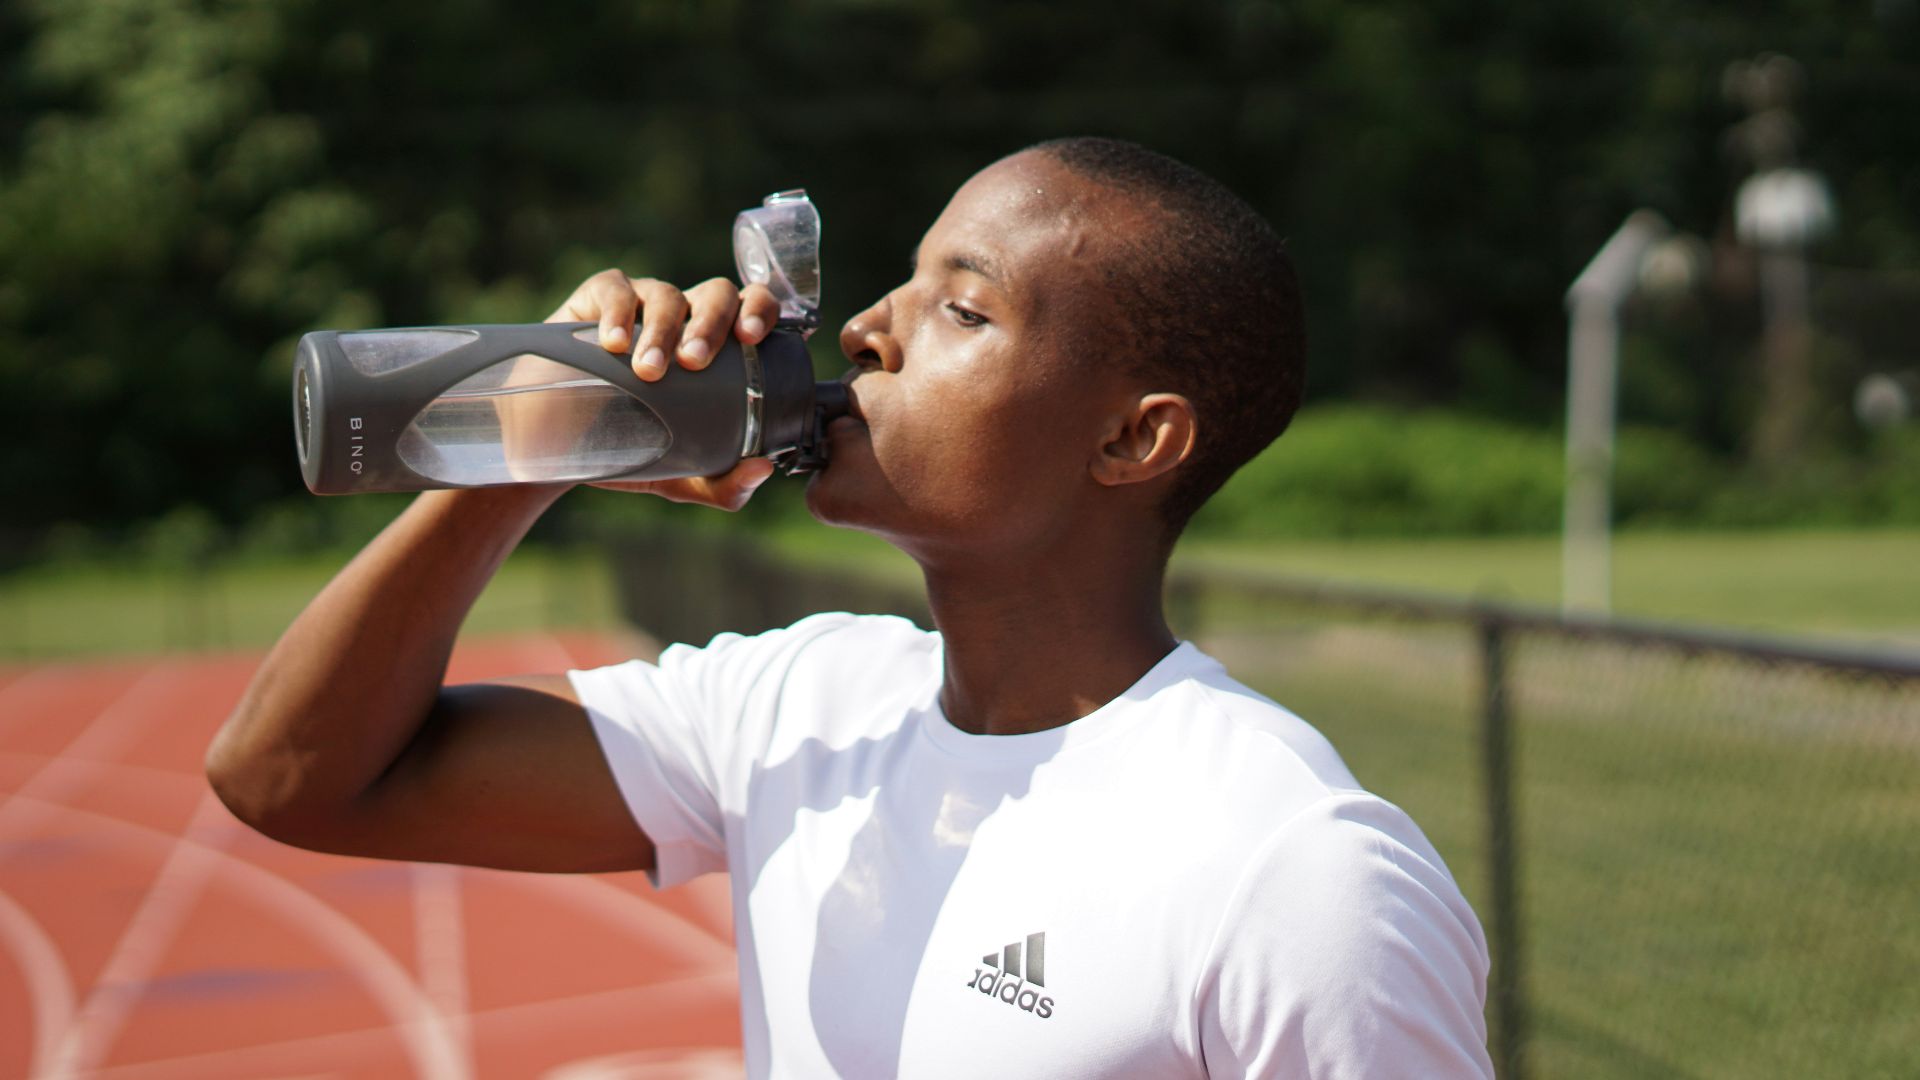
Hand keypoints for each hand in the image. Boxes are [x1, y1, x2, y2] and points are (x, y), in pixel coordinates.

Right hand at [534, 269, 782, 508]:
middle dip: (711, 323)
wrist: (564, 446)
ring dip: (662, 331)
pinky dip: (618, 312)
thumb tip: (762, 470)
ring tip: (648, 370)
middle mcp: (688, 317)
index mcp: (720, 346)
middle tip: (694, 362)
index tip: (750, 338)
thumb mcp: (683, 475)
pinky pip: (615, 290)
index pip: (754, 307)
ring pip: (668, 295)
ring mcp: (644, 304)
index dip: (760, 310)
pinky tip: (613, 343)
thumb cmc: (636, 448)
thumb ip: (725, 485)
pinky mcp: (598, 299)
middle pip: (717, 294)